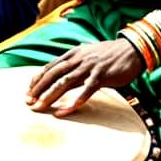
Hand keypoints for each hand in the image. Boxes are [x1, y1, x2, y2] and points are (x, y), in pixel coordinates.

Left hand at [26, 39, 144, 116]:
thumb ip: (74, 64)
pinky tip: (65, 111)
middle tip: (28, 102)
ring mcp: (90, 67)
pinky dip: (75, 101)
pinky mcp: (102, 76)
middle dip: (39, 89)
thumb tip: (61, 76)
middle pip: (53, 75)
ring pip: (65, 83)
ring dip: (51, 96)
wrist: (133, 49)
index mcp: (73, 54)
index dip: (37, 80)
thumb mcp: (88, 55)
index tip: (28, 91)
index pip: (50, 67)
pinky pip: (87, 90)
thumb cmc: (109, 55)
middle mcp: (79, 59)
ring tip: (40, 107)